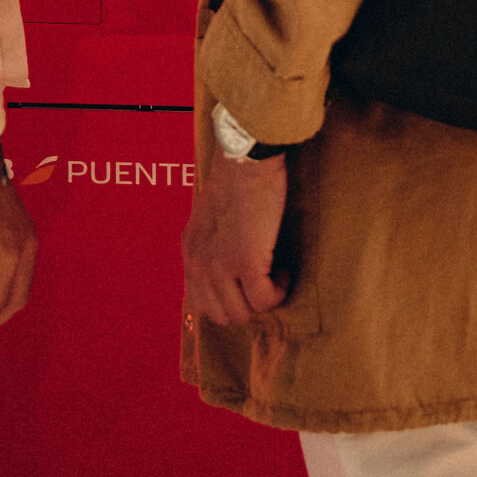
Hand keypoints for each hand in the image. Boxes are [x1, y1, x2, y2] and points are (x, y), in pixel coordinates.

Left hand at [181, 143, 289, 326]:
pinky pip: (265, 300)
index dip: (230, 302)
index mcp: (191, 253)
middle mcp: (200, 264)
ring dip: (265, 299)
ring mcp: (221, 266)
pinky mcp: (246, 262)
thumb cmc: (237, 180)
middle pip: (223, 316)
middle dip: (248, 305)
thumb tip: (229, 272)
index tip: (248, 285)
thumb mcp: (210, 218)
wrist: (246, 160)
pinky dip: (280, 290)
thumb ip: (212, 245)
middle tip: (265, 281)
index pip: (202, 305)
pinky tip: (285, 269)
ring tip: (276, 272)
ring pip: (244, 313)